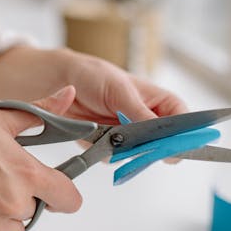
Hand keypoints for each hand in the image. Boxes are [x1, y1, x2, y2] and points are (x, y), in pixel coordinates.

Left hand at [0, 46, 187, 161]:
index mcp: (149, 96)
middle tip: (149, 150)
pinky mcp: (101, 145)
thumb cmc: (84, 73)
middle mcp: (139, 116)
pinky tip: (101, 146)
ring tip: (117, 141)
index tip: (186, 145)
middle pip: (163, 139)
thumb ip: (139, 112)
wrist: (43, 81)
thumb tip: (165, 135)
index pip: (179, 115)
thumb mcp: (115, 88)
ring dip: (132, 152)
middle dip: (158, 146)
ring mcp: (121, 132)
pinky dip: (109, 156)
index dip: (187, 131)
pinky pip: (114, 158)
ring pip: (139, 152)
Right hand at [0, 88, 82, 230]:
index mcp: (25, 174)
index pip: (69, 200)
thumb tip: (68, 95)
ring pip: (14, 226)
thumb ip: (41, 111)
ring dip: (4, 212)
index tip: (54, 186)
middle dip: (25, 196)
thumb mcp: (0, 118)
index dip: (64, 192)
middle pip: (37, 210)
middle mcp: (11, 205)